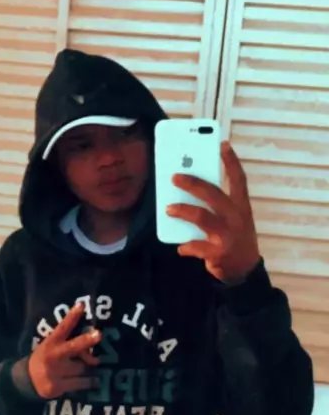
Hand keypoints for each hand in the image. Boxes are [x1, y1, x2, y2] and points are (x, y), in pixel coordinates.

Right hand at [28, 303, 100, 398]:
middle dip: (86, 341)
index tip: (81, 305)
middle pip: (73, 347)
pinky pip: (81, 383)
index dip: (72, 316)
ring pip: (82, 368)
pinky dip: (90, 382)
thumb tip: (93, 342)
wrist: (27, 381)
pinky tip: (95, 381)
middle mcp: (53, 356)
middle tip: (99, 334)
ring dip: (90, 366)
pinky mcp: (58, 387)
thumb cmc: (45, 359)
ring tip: (95, 365)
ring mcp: (55, 372)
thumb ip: (68, 343)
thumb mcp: (51, 346)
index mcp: (51, 343)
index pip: (62, 327)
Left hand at [166, 141, 260, 282]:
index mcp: (241, 206)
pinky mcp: (218, 252)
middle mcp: (236, 217)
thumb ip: (218, 205)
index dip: (231, 161)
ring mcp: (227, 235)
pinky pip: (196, 245)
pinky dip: (186, 246)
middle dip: (192, 183)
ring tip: (168, 209)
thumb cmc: (235, 238)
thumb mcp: (234, 219)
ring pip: (201, 217)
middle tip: (174, 177)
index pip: (239, 179)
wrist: (245, 271)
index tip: (222, 144)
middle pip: (213, 194)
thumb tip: (191, 188)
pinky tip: (180, 247)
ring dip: (182, 211)